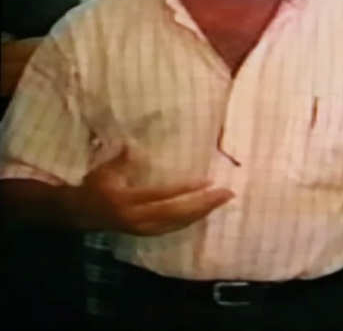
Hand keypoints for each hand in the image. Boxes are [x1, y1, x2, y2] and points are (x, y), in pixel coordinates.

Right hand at [69, 146, 233, 235]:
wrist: (80, 214)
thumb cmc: (95, 186)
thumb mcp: (105, 170)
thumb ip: (122, 159)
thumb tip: (134, 144)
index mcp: (126, 200)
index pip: (161, 195)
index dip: (185, 189)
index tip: (208, 181)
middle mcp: (136, 218)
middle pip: (176, 212)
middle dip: (203, 204)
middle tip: (227, 193)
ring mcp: (142, 228)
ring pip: (178, 223)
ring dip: (202, 213)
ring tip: (222, 201)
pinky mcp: (145, 233)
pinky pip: (173, 228)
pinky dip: (191, 220)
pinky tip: (205, 212)